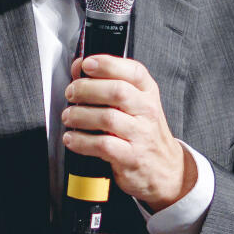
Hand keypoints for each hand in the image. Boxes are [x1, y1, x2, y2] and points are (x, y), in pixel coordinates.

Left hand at [61, 55, 196, 211]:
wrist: (165, 169)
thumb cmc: (144, 132)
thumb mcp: (137, 104)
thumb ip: (111, 85)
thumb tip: (79, 69)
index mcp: (148, 93)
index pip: (133, 71)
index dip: (107, 64)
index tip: (86, 64)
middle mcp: (147, 111)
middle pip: (117, 92)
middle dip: (87, 89)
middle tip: (71, 93)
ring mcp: (141, 135)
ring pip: (107, 118)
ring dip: (80, 115)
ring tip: (69, 116)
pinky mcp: (131, 157)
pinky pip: (102, 145)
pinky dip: (81, 141)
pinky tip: (72, 138)